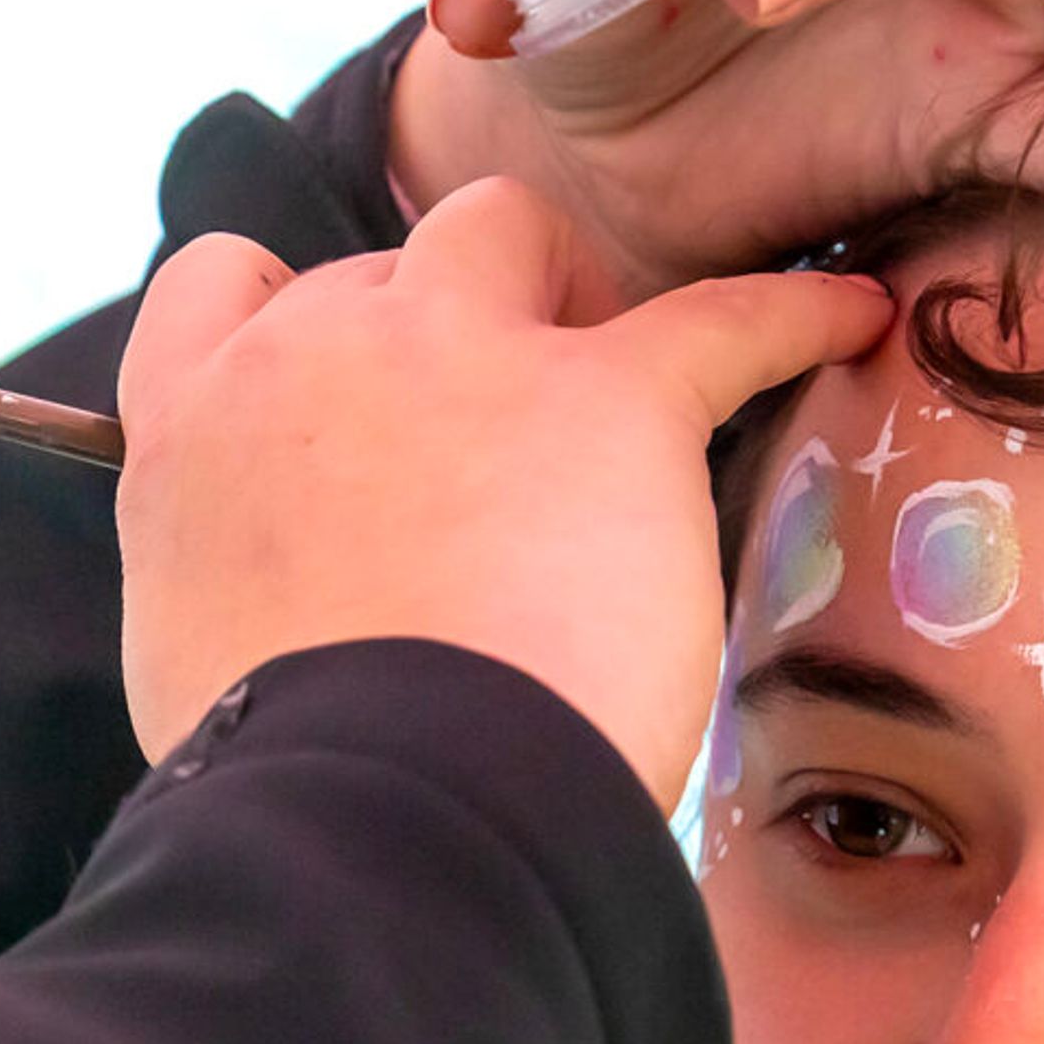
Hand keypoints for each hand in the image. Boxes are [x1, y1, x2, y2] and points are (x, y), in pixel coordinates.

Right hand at [114, 179, 892, 803]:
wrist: (374, 815)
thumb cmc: (287, 780)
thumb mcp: (200, 657)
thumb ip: (243, 584)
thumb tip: (304, 613)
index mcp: (193, 433)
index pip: (223, 286)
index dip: (291, 312)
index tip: (343, 368)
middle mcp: (310, 359)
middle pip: (381, 266)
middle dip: (438, 316)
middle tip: (500, 417)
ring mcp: (453, 358)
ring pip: (507, 228)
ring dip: (557, 282)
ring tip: (618, 357)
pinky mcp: (605, 400)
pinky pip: (724, 318)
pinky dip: (795, 317)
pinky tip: (850, 317)